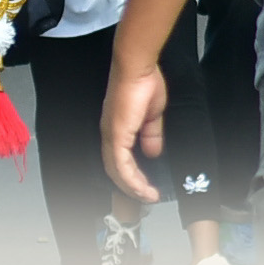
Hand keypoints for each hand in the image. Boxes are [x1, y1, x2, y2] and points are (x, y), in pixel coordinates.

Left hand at [100, 55, 168, 204]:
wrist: (137, 68)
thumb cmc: (144, 83)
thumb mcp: (153, 114)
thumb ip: (151, 134)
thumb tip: (153, 152)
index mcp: (118, 129)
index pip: (120, 159)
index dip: (132, 175)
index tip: (148, 185)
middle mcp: (110, 135)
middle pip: (116, 170)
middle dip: (132, 186)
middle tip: (149, 196)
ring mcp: (111, 136)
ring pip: (117, 171)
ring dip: (133, 186)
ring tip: (148, 195)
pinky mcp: (117, 136)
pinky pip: (121, 164)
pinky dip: (131, 178)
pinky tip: (142, 186)